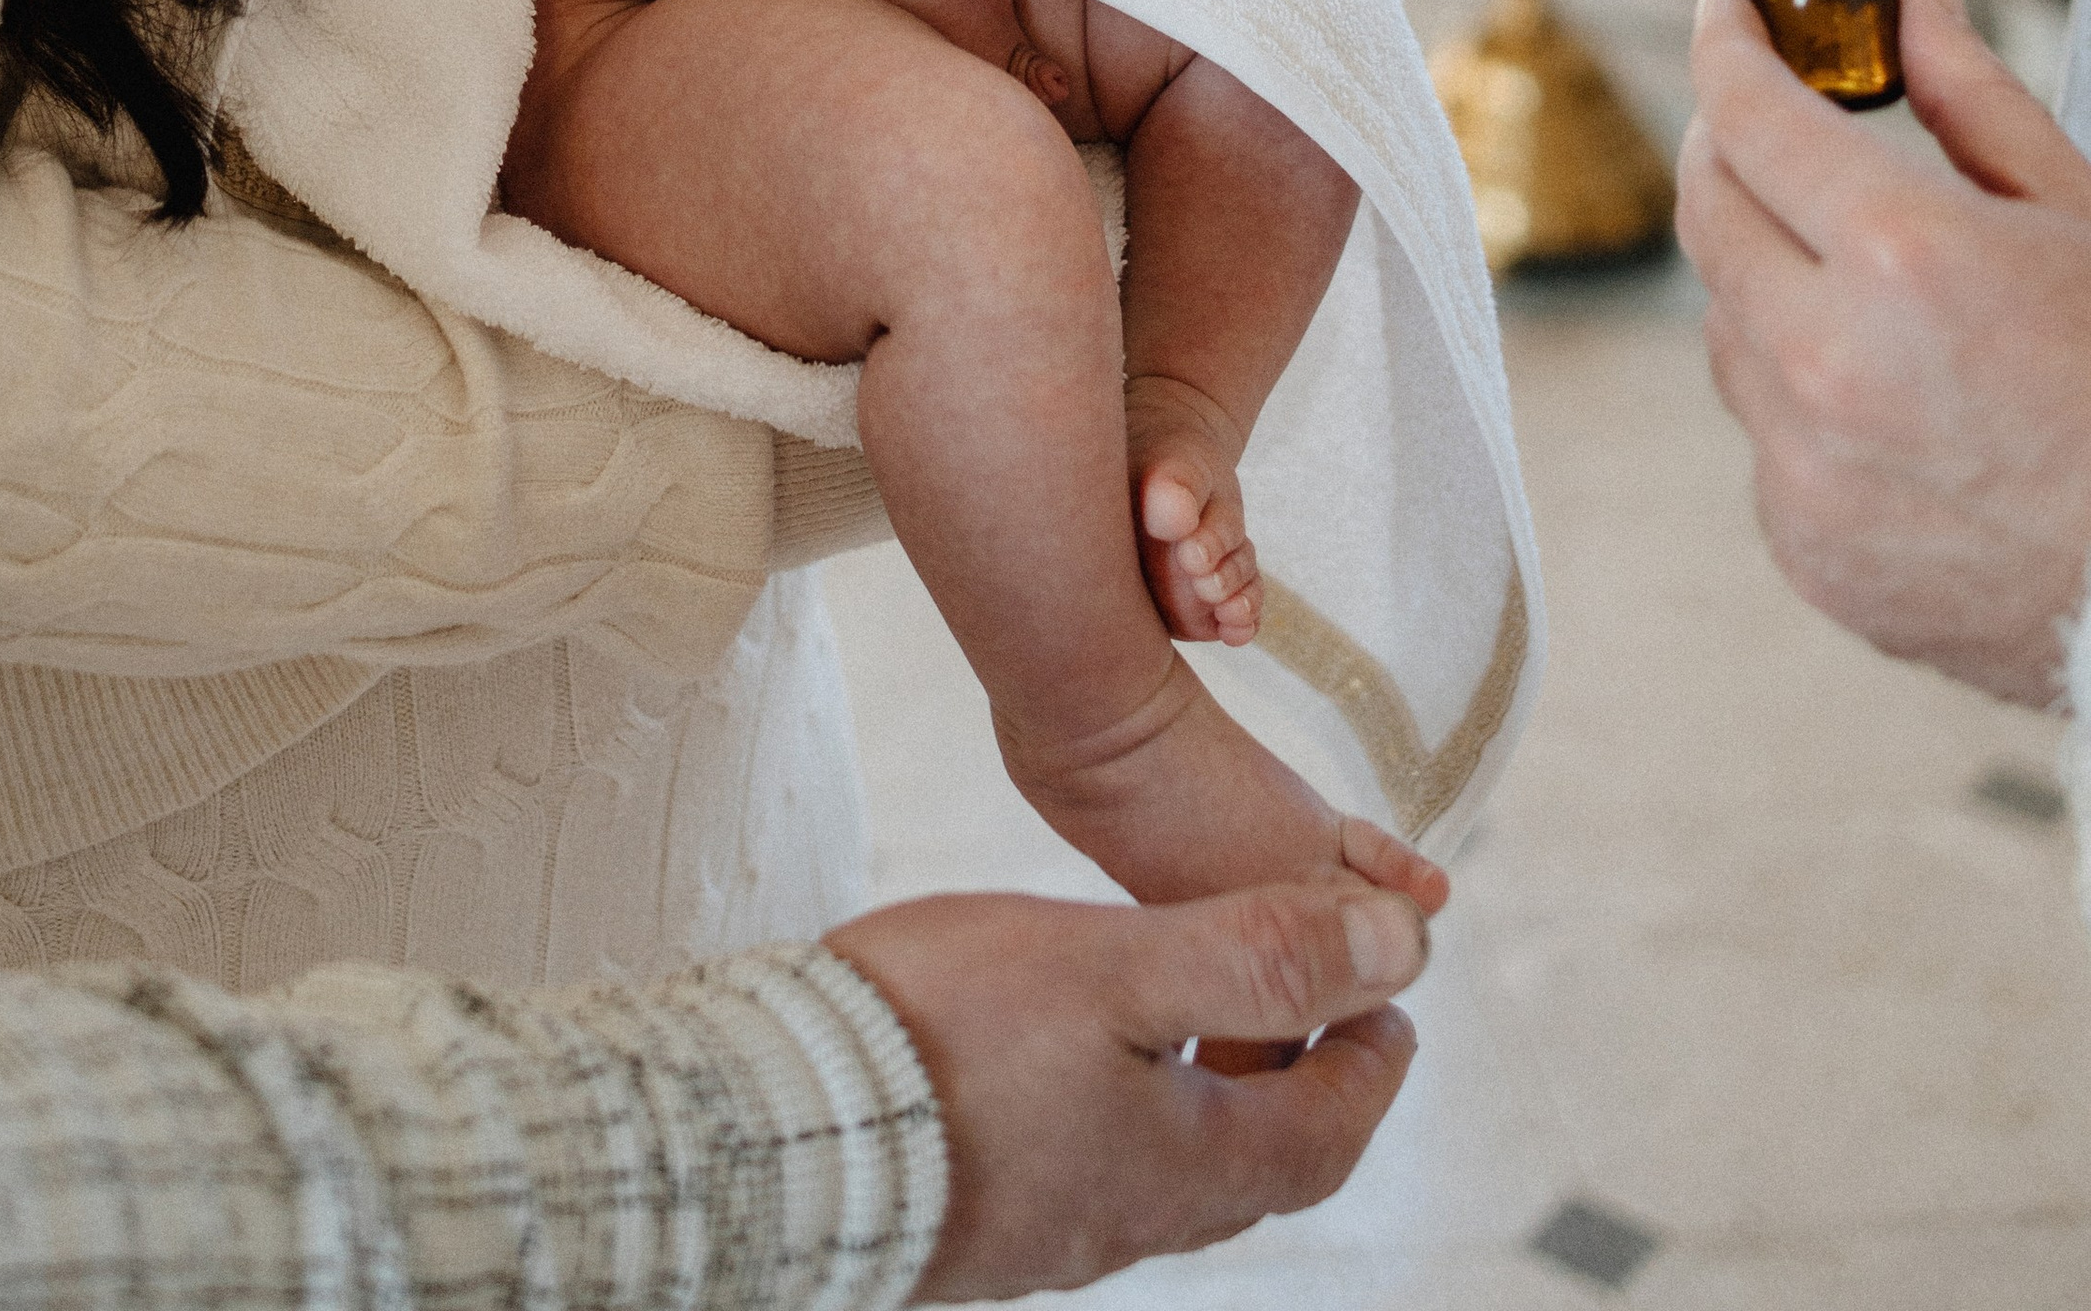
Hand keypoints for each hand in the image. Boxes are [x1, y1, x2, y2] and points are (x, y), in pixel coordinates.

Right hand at [827, 874, 1425, 1297]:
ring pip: (1174, 1170)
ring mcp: (1054, 1233)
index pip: (1328, 1128)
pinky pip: (1090, 1172)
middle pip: (1259, 1161)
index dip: (1371, 1056)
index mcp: (1189, 1166)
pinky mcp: (982, 1223)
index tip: (1386, 995)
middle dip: (1303, 1080)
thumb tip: (1401, 945)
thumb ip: (1259, 955)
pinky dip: (1127, 1114)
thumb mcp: (1121, 964)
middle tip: (1315, 1007)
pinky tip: (1078, 1065)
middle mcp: (1134, 1219)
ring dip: (1214, 1098)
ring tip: (1198, 1019)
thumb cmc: (950, 1039)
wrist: (778, 1137)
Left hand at [1677, 0, 2090, 700]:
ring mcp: (1805, 463)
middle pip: (1709, 209)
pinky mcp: (1803, 542)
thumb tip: (1920, 7)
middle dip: (1729, 147)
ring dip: (1770, 282)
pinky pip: (1764, 435)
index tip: (1723, 19)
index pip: (1748, 114)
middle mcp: (1829, 362)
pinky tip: (1892, 406)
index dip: (1724, 46)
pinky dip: (1801, 401)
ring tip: (1873, 294)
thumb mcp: (2076, 215)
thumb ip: (1976, 100)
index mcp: (1904, 259)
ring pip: (1728, 325)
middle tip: (1768, 123)